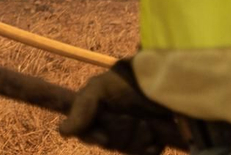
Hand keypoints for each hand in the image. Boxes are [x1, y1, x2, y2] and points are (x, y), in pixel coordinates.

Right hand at [58, 64, 172, 154]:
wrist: (167, 83)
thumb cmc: (130, 82)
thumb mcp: (100, 88)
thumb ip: (82, 108)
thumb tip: (63, 132)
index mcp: (97, 109)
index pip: (85, 132)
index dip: (92, 137)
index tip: (104, 138)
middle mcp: (113, 122)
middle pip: (109, 143)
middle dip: (120, 135)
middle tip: (132, 121)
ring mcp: (134, 132)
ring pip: (127, 149)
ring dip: (138, 140)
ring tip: (148, 125)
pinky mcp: (154, 141)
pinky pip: (146, 154)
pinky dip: (151, 148)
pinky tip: (156, 138)